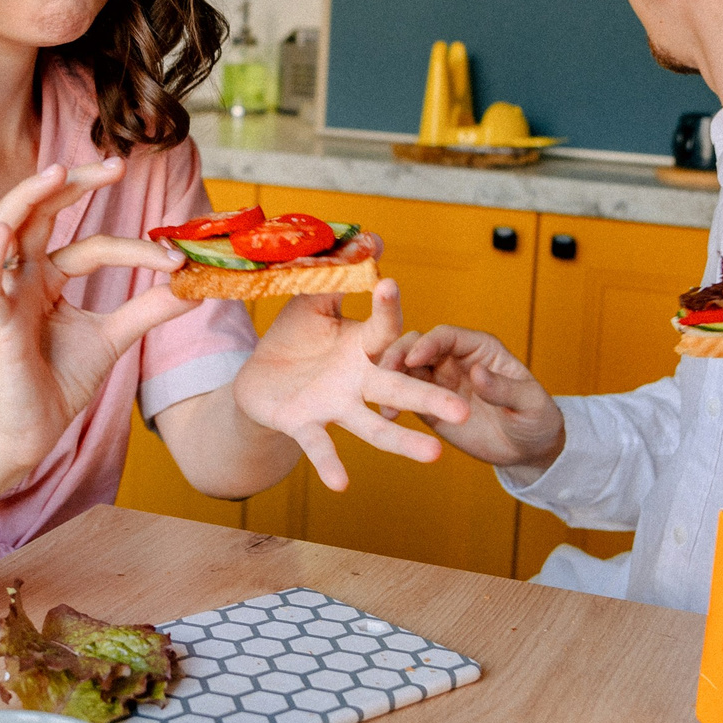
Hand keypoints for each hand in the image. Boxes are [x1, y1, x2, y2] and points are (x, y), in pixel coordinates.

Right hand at [0, 160, 195, 476]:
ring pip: (4, 229)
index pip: (94, 246)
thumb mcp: (115, 337)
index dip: (137, 249)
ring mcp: (5, 294)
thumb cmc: (60, 382)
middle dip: (75, 184)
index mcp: (50, 276)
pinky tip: (5, 231)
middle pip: (42, 214)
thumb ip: (149, 309)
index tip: (178, 258)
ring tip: (57, 172)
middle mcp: (25, 276)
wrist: (29, 432)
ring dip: (27, 198)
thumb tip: (195, 285)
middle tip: (115, 164)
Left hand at [232, 281, 473, 490]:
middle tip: (464, 412)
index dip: (386, 308)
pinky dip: (330, 464)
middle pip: (400, 390)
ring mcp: (336, 406)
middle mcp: (358, 381)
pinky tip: (343, 485)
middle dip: (431, 400)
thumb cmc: (295, 340)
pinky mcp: (306, 425)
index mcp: (363, 347)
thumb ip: (338, 273)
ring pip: (374, 428)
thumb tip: (373, 236)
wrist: (258, 381)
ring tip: (434, 456)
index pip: (384, 330)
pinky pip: (320, 447)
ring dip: (402, 443)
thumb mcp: (313, 301)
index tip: (387, 285)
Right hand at [374, 325, 565, 475]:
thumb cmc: (535, 418)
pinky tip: (383, 414)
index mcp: (479, 348)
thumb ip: (503, 388)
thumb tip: (477, 372)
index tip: (413, 358)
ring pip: (404, 370)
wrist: (527, 450)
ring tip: (376, 395)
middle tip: (383, 371)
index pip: (447, 336)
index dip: (428, 343)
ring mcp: (438, 382)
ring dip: (388, 377)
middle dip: (398, 355)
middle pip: (417, 347)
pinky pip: (405, 398)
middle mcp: (454, 360)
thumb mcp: (529, 403)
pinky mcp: (429, 407)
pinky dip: (391, 402)